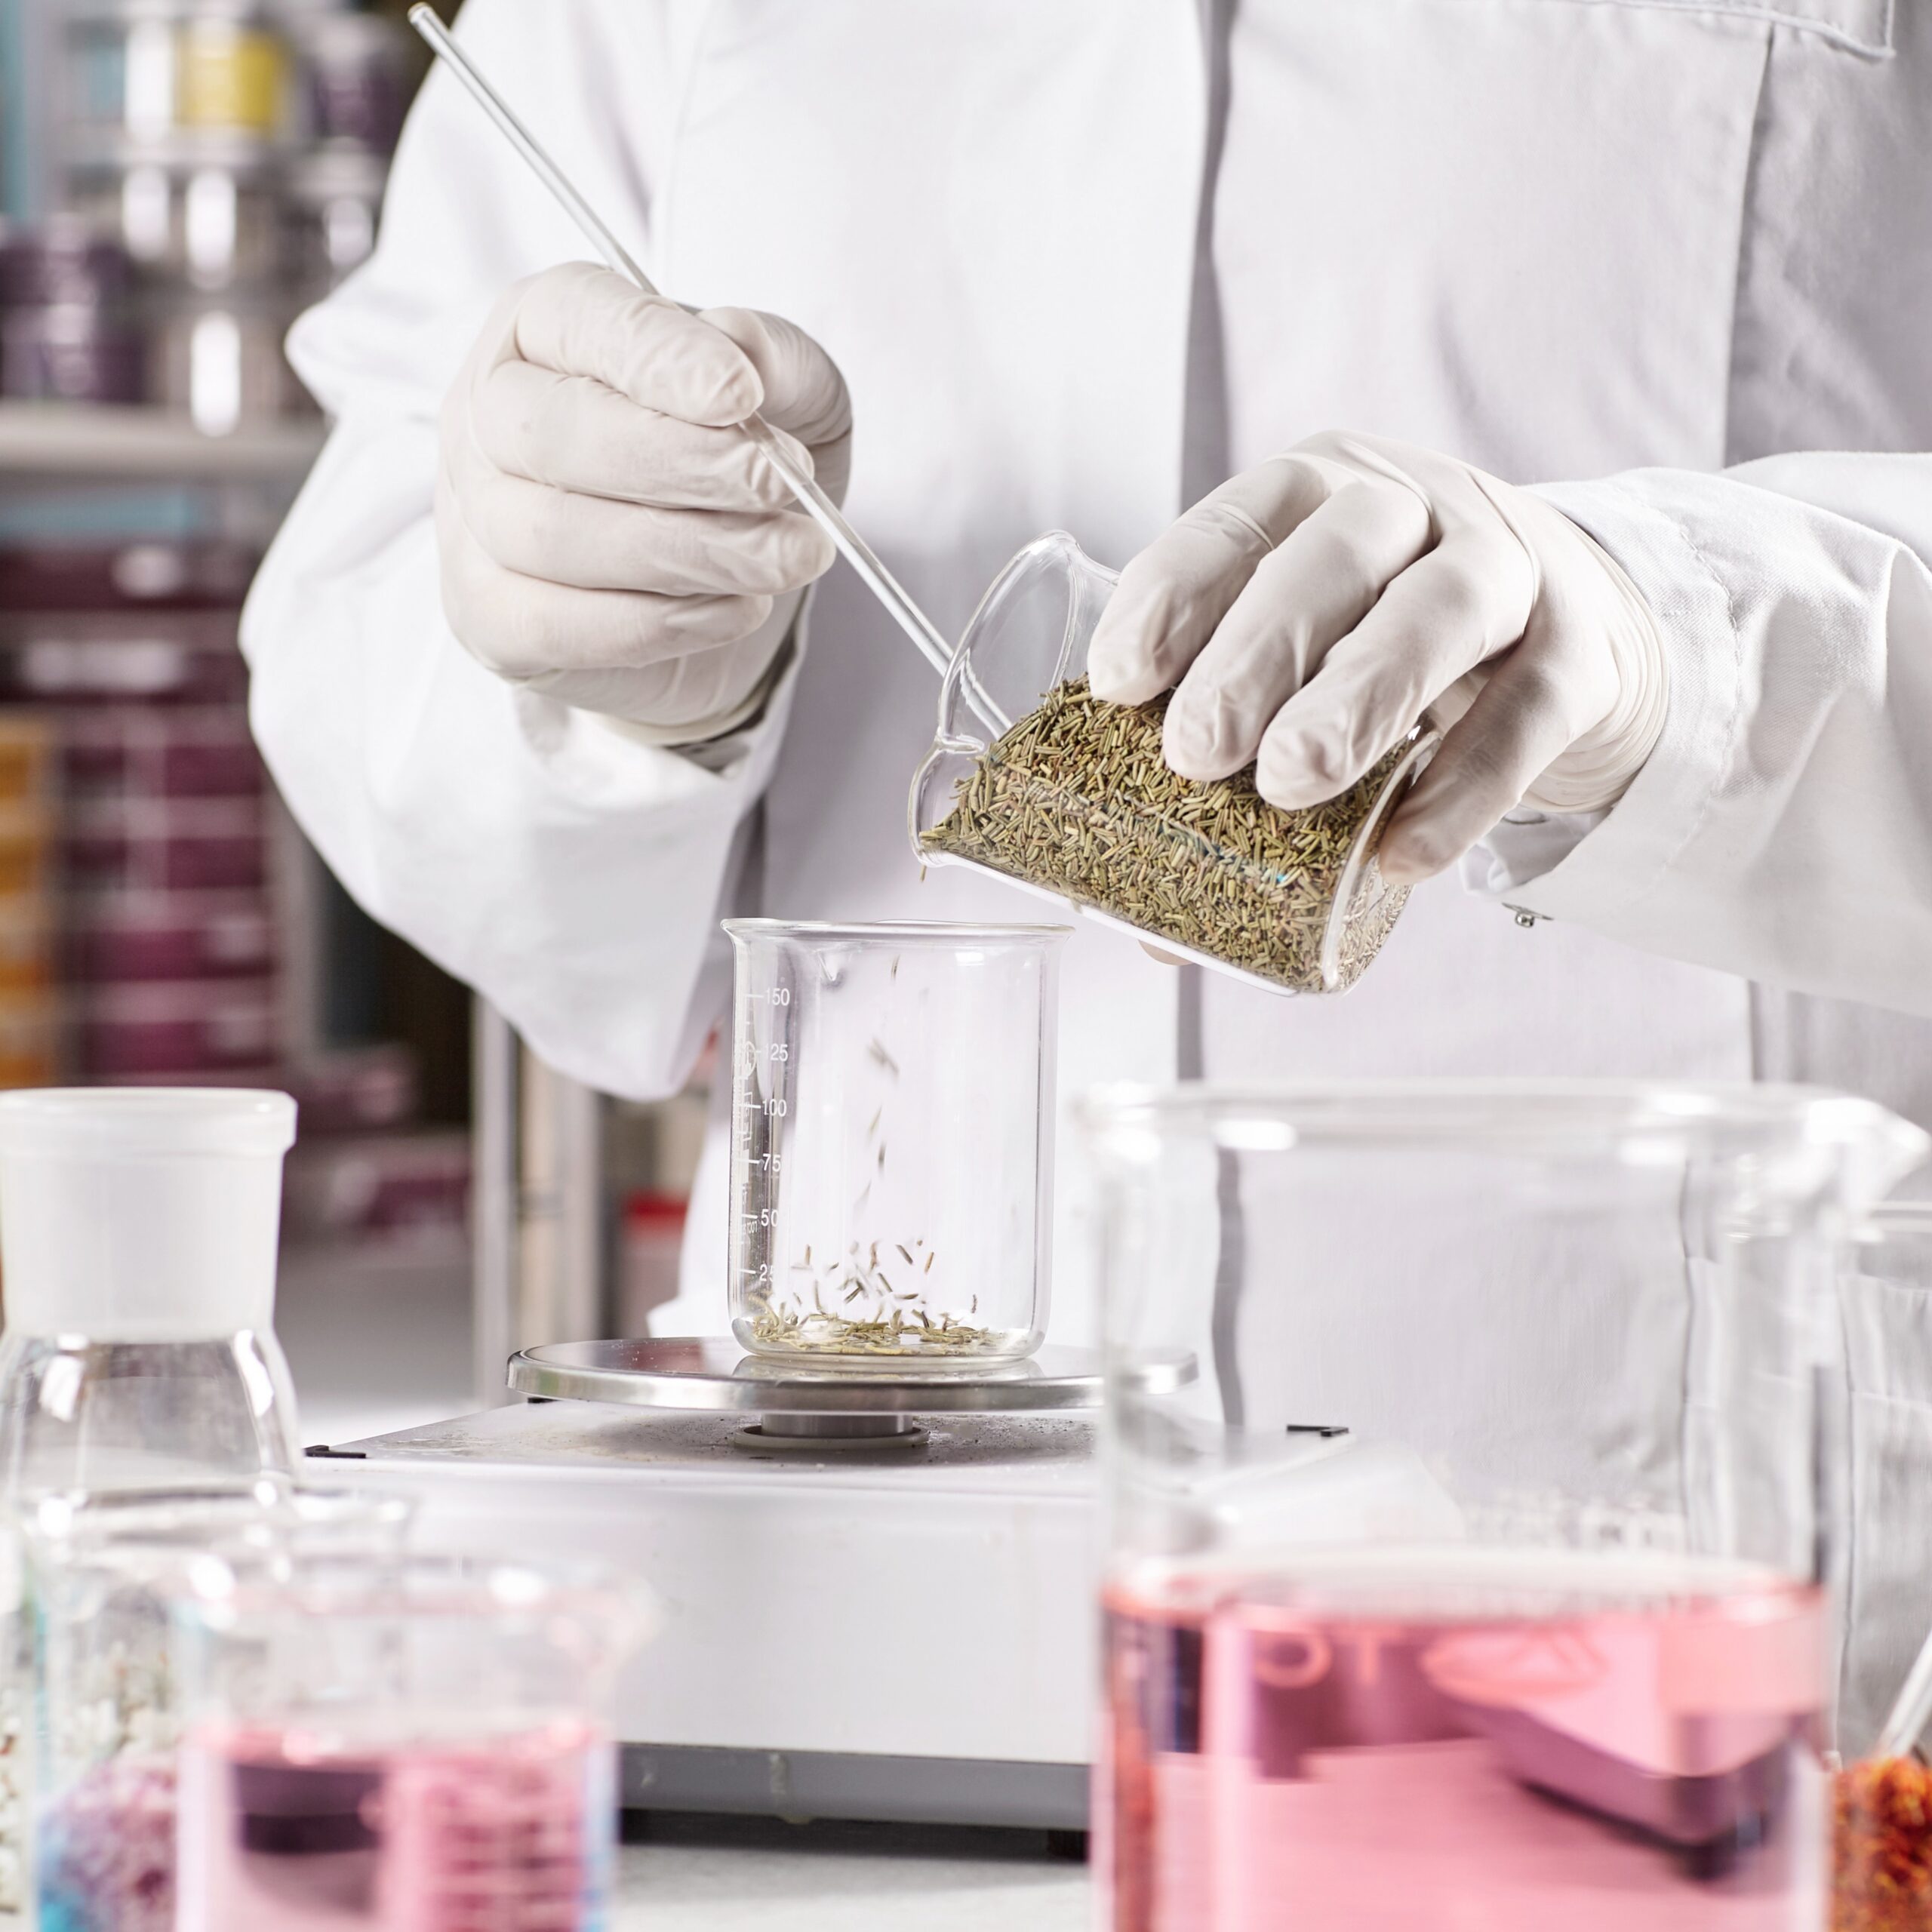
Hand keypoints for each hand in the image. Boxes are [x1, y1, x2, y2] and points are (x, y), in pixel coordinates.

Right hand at [436, 261, 850, 736]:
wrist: (714, 591)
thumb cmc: (735, 471)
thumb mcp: (791, 398)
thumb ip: (778, 360)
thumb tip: (742, 346)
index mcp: (544, 327)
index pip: (577, 316)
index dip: (659, 357)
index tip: (743, 393)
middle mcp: (486, 415)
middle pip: (552, 432)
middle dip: (680, 464)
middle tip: (782, 487)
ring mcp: (474, 521)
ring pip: (556, 537)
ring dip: (691, 552)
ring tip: (785, 557)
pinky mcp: (490, 618)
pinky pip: (556, 624)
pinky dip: (659, 622)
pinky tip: (738, 610)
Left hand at [1086, 431, 1665, 882]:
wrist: (1567, 634)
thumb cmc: (1386, 651)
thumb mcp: (1305, 668)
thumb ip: (1233, 763)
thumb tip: (1153, 925)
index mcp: (1314, 494)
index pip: (1234, 524)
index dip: (1171, 596)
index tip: (1120, 684)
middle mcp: (1411, 506)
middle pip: (1332, 557)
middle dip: (1255, 654)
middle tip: (1195, 753)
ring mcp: (1509, 567)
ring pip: (1440, 609)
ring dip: (1359, 696)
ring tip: (1291, 785)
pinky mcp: (1580, 652)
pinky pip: (1525, 715)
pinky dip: (1463, 790)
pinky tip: (1401, 855)